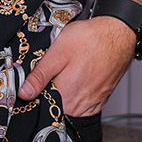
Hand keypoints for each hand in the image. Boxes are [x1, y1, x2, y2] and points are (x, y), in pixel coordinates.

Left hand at [18, 16, 136, 116]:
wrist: (118, 34)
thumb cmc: (90, 39)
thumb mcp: (58, 52)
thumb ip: (39, 76)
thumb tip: (24, 93)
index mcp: (66, 98)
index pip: (41, 103)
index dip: (34, 92)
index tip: (33, 80)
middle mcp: (79, 107)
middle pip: (55, 104)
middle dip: (48, 90)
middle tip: (52, 69)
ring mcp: (91, 105)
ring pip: (68, 104)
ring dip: (62, 90)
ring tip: (66, 70)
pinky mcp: (99, 100)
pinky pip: (81, 102)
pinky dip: (75, 92)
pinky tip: (76, 75)